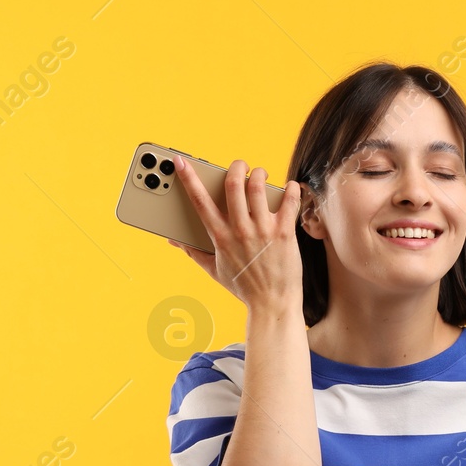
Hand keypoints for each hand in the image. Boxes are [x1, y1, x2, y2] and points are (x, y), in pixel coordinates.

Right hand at [167, 156, 303, 312]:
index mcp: (220, 237)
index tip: (181, 161)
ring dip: (259, 174)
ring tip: (261, 175)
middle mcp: (240, 230)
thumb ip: (194, 252)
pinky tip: (290, 187)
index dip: (188, 178)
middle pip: (232, 184)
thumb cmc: (244, 288)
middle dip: (235, 167)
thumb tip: (174, 241)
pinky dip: (291, 189)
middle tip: (240, 166)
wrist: (272, 304)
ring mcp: (263, 230)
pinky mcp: (284, 233)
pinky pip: (289, 201)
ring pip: (258, 187)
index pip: (200, 201)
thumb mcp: (214, 270)